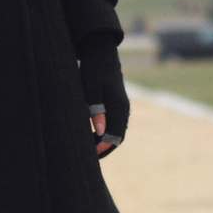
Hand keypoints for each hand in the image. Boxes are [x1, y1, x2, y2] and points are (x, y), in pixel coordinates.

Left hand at [78, 31, 128, 155]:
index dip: (103, 147)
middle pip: (118, 137)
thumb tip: (101, 132)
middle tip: (88, 158)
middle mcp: (124, 109)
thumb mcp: (91, 90)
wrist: (101, 54)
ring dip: (105, 142)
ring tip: (89, 149)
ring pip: (117, 132)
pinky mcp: (118, 105)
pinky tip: (93, 136)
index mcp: (119, 107)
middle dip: (105, 149)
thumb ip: (96, 111)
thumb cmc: (93, 71)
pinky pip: (115, 125)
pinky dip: (106, 134)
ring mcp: (123, 107)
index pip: (115, 136)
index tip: (90, 155)